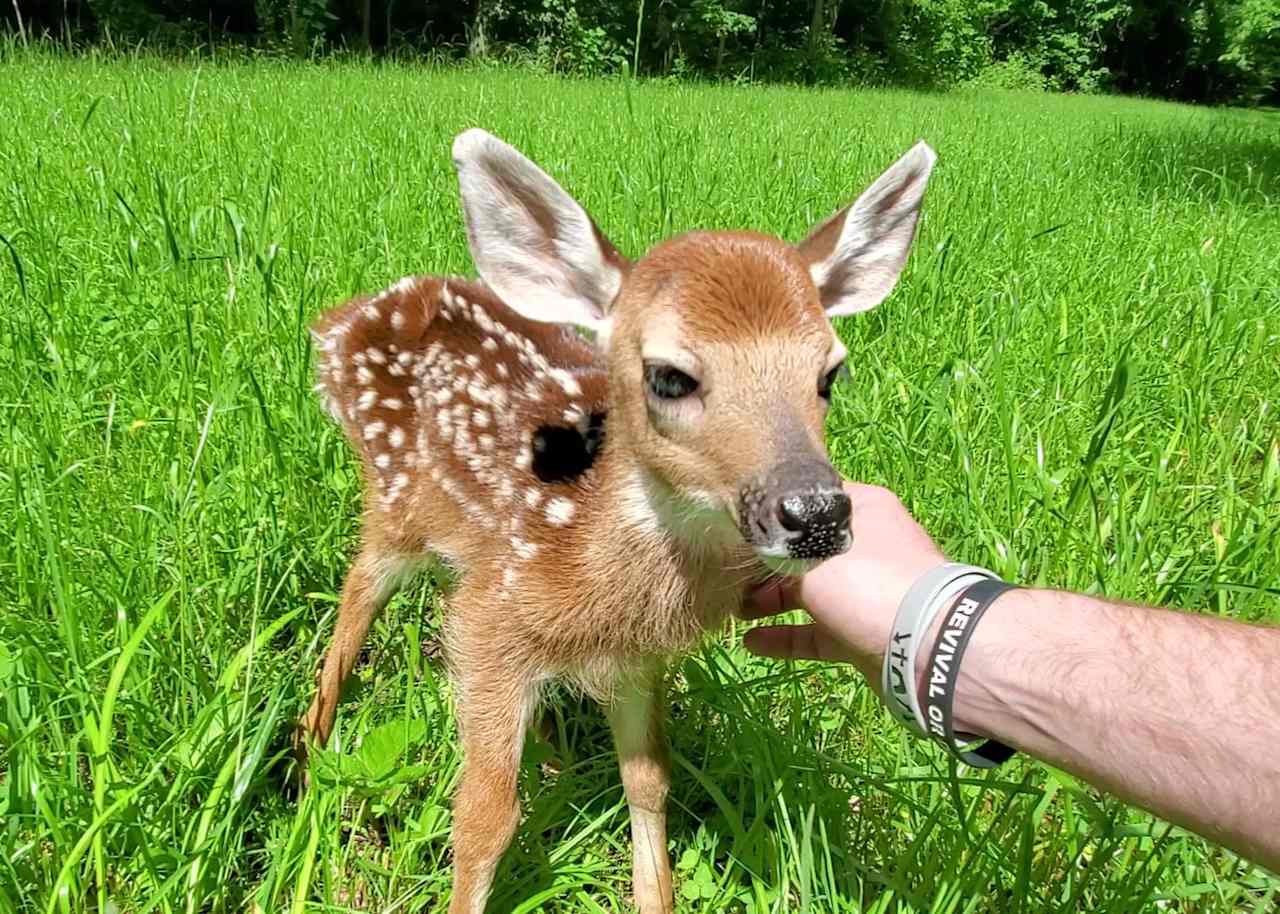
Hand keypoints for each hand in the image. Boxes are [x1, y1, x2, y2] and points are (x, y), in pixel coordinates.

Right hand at [740, 483, 945, 687]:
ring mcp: (866, 590)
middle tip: (726, 572)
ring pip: (809, 591)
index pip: (807, 497)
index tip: (730, 522)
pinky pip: (816, 630)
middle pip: (804, 548)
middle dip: (764, 562)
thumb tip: (748, 542)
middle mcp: (865, 544)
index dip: (768, 509)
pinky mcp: (863, 631)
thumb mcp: (810, 554)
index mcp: (861, 508)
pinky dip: (786, 635)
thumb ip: (776, 547)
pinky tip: (752, 641)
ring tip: (734, 608)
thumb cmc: (867, 582)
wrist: (930, 647)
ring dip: (772, 600)